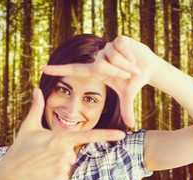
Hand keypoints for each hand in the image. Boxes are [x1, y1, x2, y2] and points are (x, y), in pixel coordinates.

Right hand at [0, 88, 125, 179]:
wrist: (10, 174)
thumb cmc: (20, 148)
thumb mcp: (28, 127)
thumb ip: (36, 108)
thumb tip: (36, 90)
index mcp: (61, 138)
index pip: (89, 136)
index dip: (107, 135)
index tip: (122, 135)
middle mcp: (66, 152)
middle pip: (73, 152)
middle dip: (61, 153)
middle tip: (44, 154)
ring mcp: (63, 168)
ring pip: (68, 165)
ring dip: (58, 165)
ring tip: (42, 164)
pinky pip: (63, 176)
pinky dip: (54, 176)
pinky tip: (43, 174)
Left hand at [41, 36, 157, 127]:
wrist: (148, 68)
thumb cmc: (134, 81)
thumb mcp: (127, 95)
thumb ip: (125, 109)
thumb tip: (130, 127)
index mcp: (97, 71)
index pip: (74, 70)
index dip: (60, 70)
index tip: (44, 70)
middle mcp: (100, 58)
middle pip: (101, 65)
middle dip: (117, 72)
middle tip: (128, 76)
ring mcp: (108, 48)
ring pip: (112, 56)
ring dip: (126, 65)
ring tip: (133, 67)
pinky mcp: (118, 39)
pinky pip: (120, 48)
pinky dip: (130, 56)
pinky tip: (134, 57)